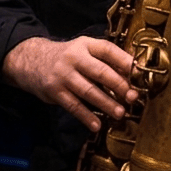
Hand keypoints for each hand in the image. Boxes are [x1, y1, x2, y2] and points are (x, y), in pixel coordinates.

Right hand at [2, 36, 135, 130]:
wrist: (32, 61)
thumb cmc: (69, 58)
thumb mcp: (85, 50)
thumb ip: (105, 60)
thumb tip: (133, 75)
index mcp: (86, 45)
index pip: (108, 50)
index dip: (125, 61)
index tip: (139, 73)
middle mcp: (75, 58)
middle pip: (101, 72)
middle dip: (119, 85)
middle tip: (133, 97)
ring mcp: (63, 75)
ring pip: (89, 91)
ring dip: (106, 104)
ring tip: (120, 113)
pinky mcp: (54, 91)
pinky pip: (73, 106)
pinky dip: (86, 116)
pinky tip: (97, 125)